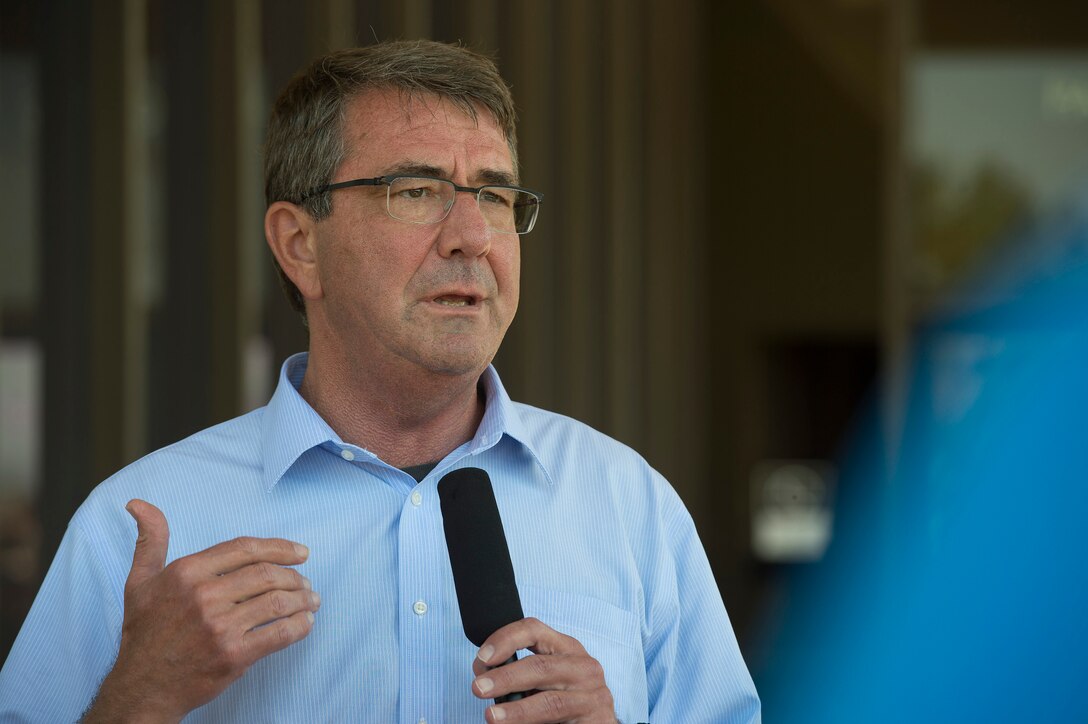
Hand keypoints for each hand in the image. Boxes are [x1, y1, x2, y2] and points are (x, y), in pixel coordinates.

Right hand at [83, 499, 319, 722]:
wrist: (142, 688)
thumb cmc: (144, 633)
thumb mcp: (139, 582)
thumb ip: (150, 541)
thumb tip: (139, 503)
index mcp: (187, 572)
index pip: (246, 548)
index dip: (280, 547)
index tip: (302, 553)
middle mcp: (204, 595)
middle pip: (267, 574)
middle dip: (295, 577)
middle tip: (307, 583)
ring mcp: (220, 626)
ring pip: (278, 602)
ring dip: (303, 600)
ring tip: (312, 601)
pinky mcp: (234, 655)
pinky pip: (280, 634)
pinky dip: (300, 626)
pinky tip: (306, 624)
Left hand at [471, 617, 615, 722]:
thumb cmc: (564, 702)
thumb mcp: (541, 681)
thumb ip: (517, 674)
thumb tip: (483, 673)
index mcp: (566, 647)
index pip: (533, 630)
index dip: (506, 639)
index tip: (482, 657)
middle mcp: (584, 666)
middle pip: (540, 666)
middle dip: (505, 677)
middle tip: (478, 688)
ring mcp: (594, 694)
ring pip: (551, 701)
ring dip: (517, 710)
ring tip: (492, 716)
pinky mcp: (599, 721)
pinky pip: (561, 722)